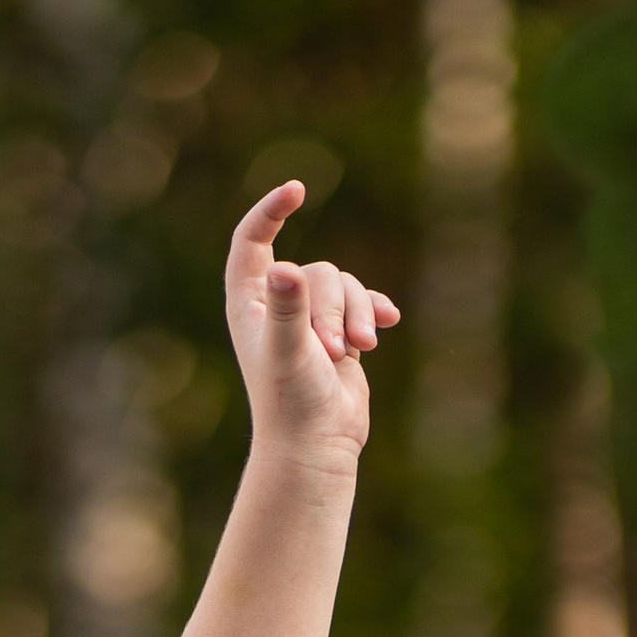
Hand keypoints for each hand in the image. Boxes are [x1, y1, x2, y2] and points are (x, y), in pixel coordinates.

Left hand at [225, 184, 399, 463]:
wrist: (317, 446)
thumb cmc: (292, 403)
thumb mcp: (289, 351)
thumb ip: (288, 309)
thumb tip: (284, 269)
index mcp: (249, 302)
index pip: (252, 241)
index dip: (272, 211)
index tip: (298, 190)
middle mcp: (276, 304)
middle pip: (316, 270)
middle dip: (332, 307)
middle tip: (331, 351)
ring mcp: (309, 318)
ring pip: (343, 286)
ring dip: (355, 317)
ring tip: (356, 353)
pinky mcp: (339, 334)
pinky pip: (361, 303)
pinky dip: (374, 311)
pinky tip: (388, 320)